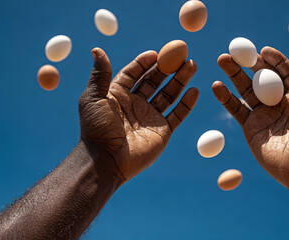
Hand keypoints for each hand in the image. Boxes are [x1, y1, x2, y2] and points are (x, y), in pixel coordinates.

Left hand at [79, 48, 198, 182]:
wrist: (106, 160)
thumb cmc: (96, 129)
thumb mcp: (93, 98)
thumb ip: (99, 75)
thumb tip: (97, 49)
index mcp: (118, 94)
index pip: (134, 73)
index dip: (145, 62)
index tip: (157, 53)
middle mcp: (136, 104)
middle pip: (155, 81)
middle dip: (168, 68)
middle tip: (181, 55)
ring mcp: (150, 117)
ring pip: (169, 95)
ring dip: (180, 80)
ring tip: (192, 66)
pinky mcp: (162, 131)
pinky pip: (177, 114)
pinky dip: (187, 104)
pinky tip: (194, 91)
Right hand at [213, 43, 288, 189]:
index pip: (282, 69)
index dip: (271, 58)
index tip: (261, 51)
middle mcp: (278, 100)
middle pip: (260, 76)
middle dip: (247, 62)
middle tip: (234, 51)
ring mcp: (263, 113)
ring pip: (245, 89)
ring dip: (233, 74)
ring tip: (221, 60)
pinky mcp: (250, 126)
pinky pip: (236, 109)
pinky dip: (225, 98)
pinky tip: (216, 86)